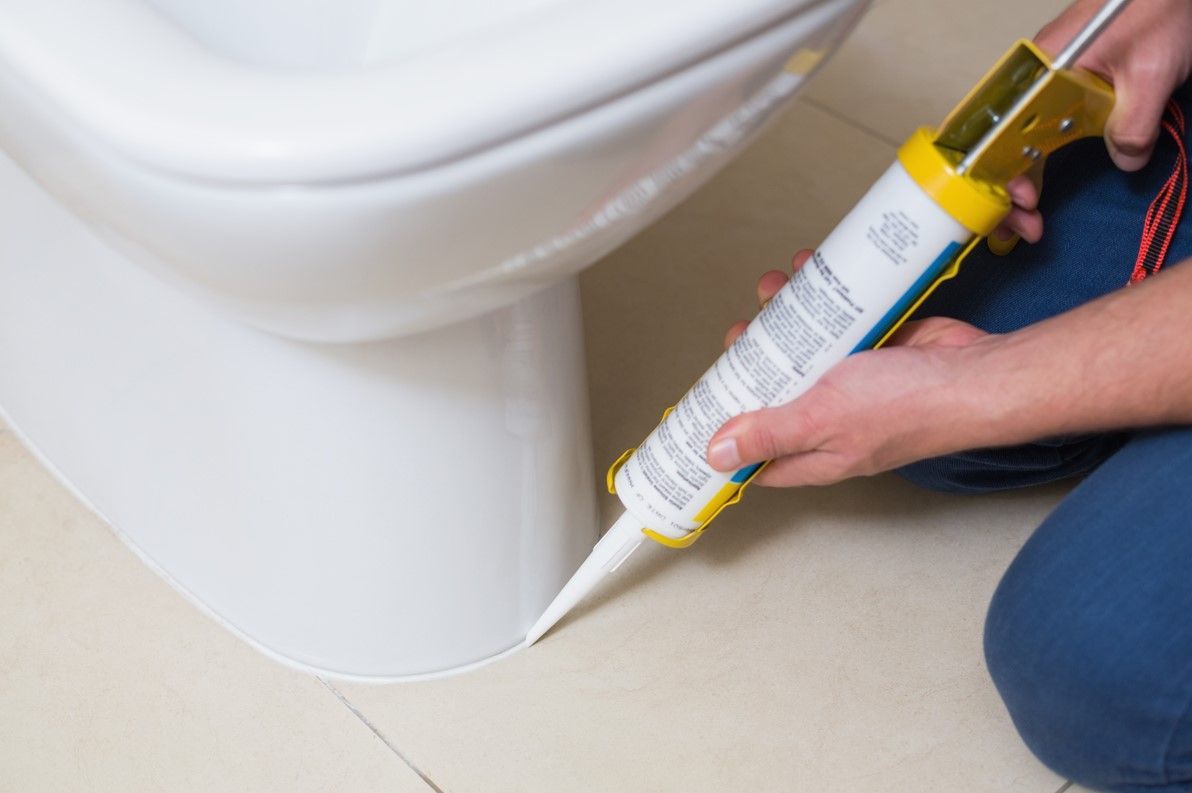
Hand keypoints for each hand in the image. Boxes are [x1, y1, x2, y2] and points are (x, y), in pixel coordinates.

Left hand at [709, 251, 996, 486]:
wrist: (977, 372)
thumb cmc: (908, 406)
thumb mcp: (822, 419)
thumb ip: (769, 434)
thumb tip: (716, 453)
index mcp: (815, 453)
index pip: (758, 457)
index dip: (727, 436)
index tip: (703, 407)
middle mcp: (831, 423)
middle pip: (777, 394)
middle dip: (754, 359)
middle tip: (741, 332)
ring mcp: (854, 386)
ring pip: (804, 352)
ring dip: (784, 318)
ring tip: (774, 290)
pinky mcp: (874, 350)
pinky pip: (836, 325)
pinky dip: (822, 300)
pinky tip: (810, 272)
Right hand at [992, 0, 1191, 242]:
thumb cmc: (1159, 7)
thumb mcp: (1152, 73)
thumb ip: (1134, 124)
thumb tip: (1124, 161)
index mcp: (1039, 69)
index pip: (1000, 127)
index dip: (1000, 170)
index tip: (1019, 201)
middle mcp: (1034, 78)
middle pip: (1000, 141)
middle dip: (1004, 189)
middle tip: (1019, 226)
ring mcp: (1047, 85)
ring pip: (1016, 143)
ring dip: (1017, 184)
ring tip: (1027, 218)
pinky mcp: (1064, 91)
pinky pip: (1040, 133)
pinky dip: (1034, 166)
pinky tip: (1035, 191)